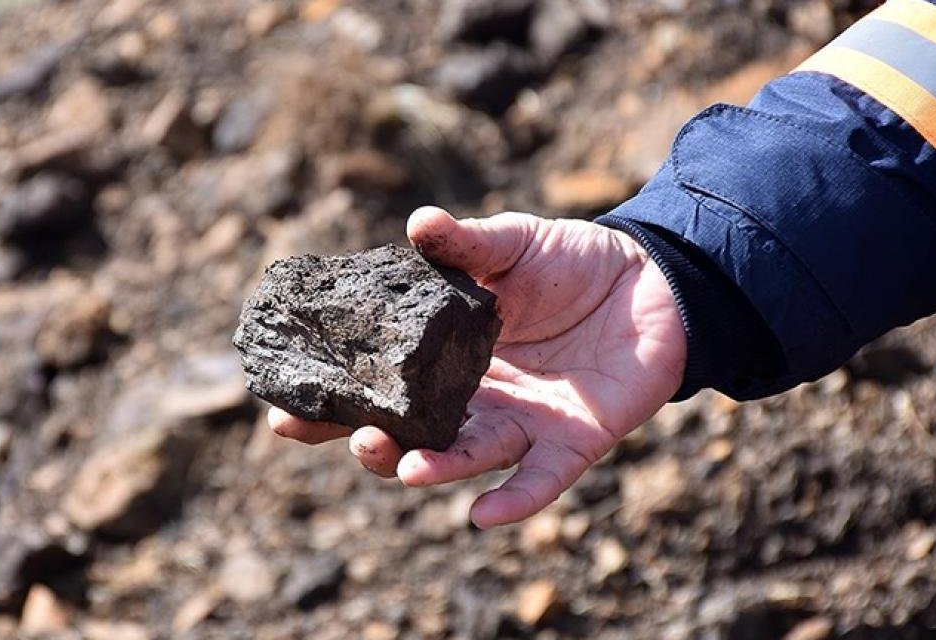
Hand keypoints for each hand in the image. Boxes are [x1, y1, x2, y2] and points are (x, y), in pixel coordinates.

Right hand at [268, 206, 686, 527]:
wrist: (653, 281)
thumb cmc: (573, 262)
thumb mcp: (512, 244)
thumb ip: (465, 245)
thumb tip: (417, 223)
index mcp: (447, 356)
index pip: (381, 387)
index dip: (335, 402)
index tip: (282, 413)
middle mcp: (476, 399)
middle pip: (413, 434)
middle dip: (373, 443)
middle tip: (344, 434)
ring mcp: (523, 423)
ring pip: (467, 456)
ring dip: (432, 467)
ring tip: (399, 464)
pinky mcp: (574, 441)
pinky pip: (541, 480)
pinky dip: (513, 501)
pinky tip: (482, 517)